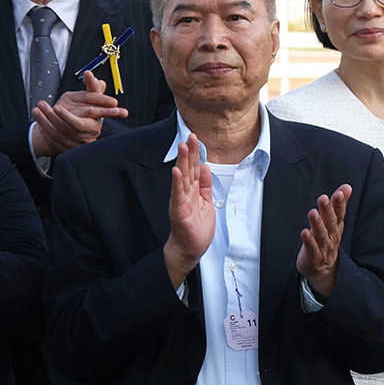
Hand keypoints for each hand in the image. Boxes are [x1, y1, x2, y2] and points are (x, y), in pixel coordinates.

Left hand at [29, 68, 127, 155]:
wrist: (80, 127)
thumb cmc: (87, 110)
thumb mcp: (91, 97)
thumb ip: (92, 86)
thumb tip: (89, 74)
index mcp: (94, 124)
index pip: (80, 124)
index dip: (68, 117)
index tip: (58, 107)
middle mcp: (86, 137)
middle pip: (66, 129)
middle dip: (52, 116)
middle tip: (42, 104)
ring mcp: (75, 144)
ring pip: (56, 134)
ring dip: (44, 121)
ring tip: (37, 109)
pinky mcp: (66, 149)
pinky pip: (52, 141)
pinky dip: (43, 129)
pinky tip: (38, 119)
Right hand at [163, 136, 214, 287]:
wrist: (189, 248)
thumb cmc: (197, 227)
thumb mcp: (207, 201)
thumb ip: (205, 185)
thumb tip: (206, 166)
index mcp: (192, 190)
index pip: (194, 168)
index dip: (195, 153)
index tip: (196, 138)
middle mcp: (184, 193)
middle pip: (187, 169)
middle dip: (189, 152)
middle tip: (190, 136)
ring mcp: (180, 201)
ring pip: (182, 178)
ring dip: (182, 162)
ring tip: (182, 147)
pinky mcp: (179, 211)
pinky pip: (177, 195)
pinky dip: (176, 183)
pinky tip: (176, 171)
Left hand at [296, 184, 350, 299]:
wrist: (324, 271)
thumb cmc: (327, 242)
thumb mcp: (334, 222)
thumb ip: (339, 204)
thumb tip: (347, 187)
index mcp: (336, 227)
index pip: (340, 213)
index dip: (340, 204)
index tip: (339, 193)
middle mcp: (332, 236)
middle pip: (330, 222)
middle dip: (328, 210)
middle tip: (323, 198)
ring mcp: (323, 247)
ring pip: (321, 234)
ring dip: (317, 223)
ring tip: (313, 212)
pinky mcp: (314, 256)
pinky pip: (312, 248)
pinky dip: (309, 240)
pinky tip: (305, 232)